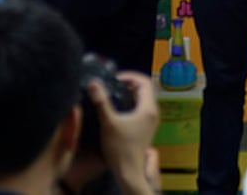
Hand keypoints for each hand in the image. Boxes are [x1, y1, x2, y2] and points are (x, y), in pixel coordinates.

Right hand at [90, 71, 160, 194]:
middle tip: (111, 84)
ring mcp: (150, 120)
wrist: (128, 171)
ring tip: (112, 94)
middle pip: (144, 89)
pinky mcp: (145, 127)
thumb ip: (101, 102)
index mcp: (148, 108)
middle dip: (128, 83)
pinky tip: (117, 107)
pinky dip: (130, 102)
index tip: (114, 79)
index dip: (129, 76)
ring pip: (142, 98)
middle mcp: (153, 112)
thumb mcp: (108, 123)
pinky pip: (140, 107)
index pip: (144, 81)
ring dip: (129, 93)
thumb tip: (93, 83)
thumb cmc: (120, 148)